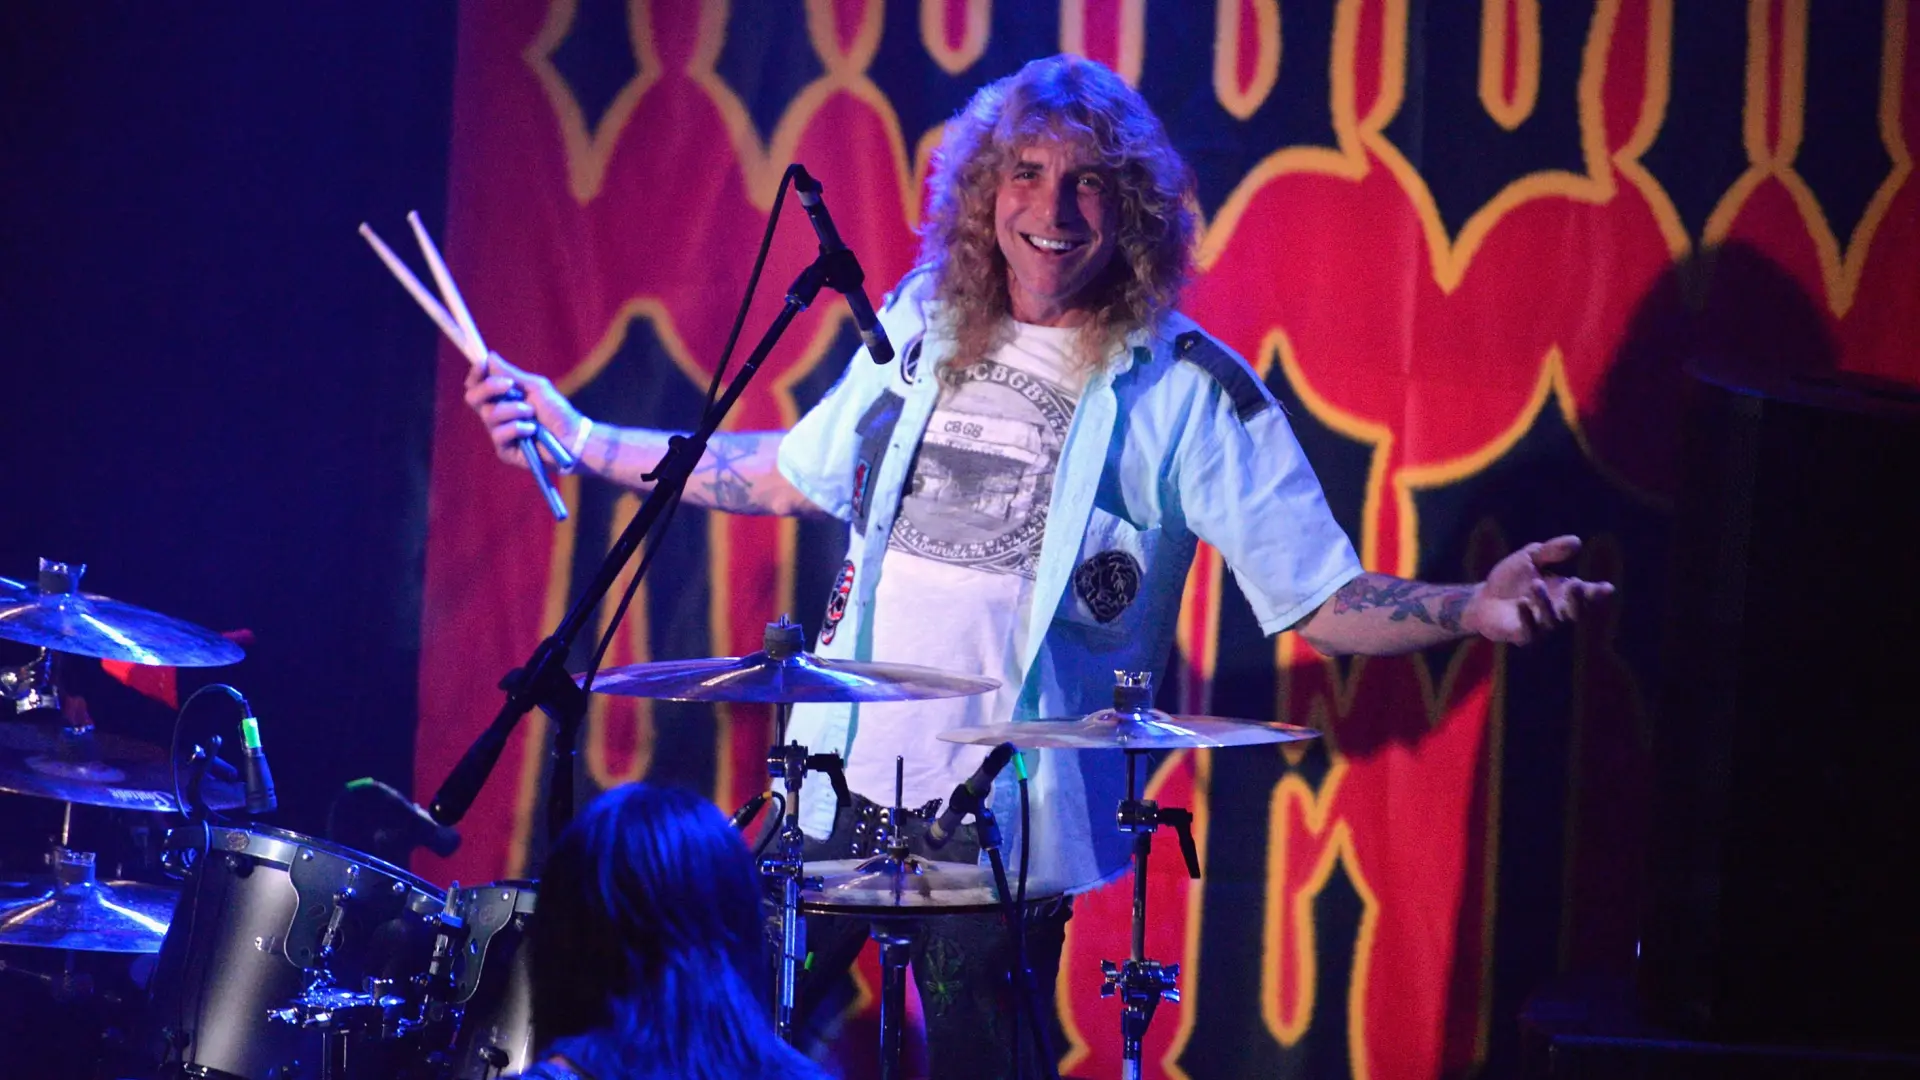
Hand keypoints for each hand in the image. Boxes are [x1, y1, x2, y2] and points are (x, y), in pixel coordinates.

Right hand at [462, 352, 587, 469]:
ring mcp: (499, 433)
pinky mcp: (505, 451)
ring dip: (514, 409)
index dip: (475, 374)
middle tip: (509, 386)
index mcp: (501, 399)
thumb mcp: (535, 387)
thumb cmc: (557, 411)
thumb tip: (490, 356)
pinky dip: (518, 428)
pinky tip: (532, 430)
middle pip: (472, 398)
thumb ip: (511, 374)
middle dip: (489, 388)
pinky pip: (499, 434)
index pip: (476, 385)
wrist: (572, 436)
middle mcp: (496, 415)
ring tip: (532, 413)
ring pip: (489, 414)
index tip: (482, 364)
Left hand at [1462, 535, 1613, 645]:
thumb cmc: (1510, 579)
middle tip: (1575, 584)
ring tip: (1535, 584)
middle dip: (1577, 600)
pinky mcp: (1521, 635)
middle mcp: (1556, 611)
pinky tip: (1521, 603)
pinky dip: (1527, 618)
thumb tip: (1576, 541)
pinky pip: (1529, 632)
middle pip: (1575, 612)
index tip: (1607, 588)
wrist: (1482, 599)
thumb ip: (1550, 550)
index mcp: (1563, 593)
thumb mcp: (1529, 558)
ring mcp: (1540, 626)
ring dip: (1545, 603)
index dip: (1598, 593)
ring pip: (1551, 620)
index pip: (1586, 595)